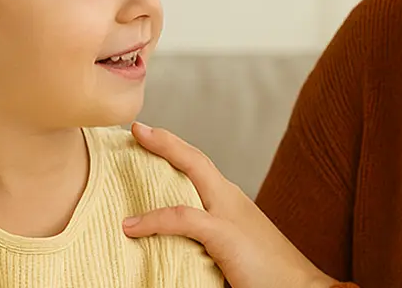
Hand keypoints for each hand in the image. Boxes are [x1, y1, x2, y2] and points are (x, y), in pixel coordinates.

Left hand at [122, 123, 337, 287]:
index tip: (152, 138)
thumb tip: (176, 245)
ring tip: (133, 148)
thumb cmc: (269, 277)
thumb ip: (210, 239)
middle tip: (137, 128)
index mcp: (234, 203)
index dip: (178, 151)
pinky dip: (155, 219)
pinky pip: (183, 219)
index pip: (202, 168)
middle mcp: (232, 200)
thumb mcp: (235, 249)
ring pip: (193, 170)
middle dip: (167, 140)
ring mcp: (230, 213)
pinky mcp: (225, 234)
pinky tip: (132, 226)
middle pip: (196, 158)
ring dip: (163, 153)